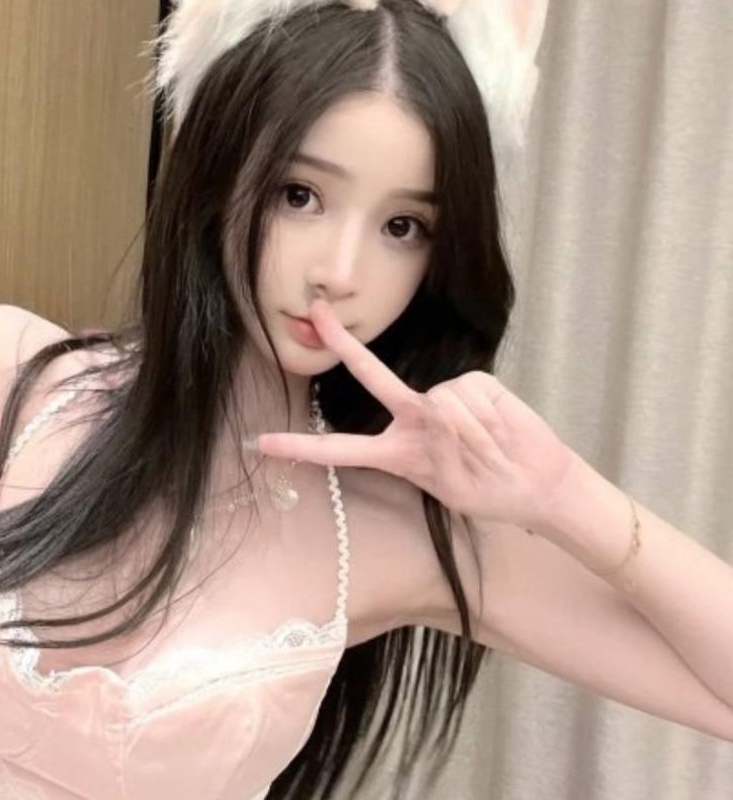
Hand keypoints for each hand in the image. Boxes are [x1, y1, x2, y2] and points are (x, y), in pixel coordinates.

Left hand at [256, 297, 574, 530]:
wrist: (538, 484)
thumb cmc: (490, 487)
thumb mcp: (451, 487)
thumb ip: (436, 453)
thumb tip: (439, 411)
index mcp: (398, 451)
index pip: (342, 449)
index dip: (301, 448)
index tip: (261, 443)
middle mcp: (412, 418)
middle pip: (372, 377)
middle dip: (343, 344)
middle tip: (316, 311)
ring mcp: (442, 398)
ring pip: (440, 402)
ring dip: (470, 435)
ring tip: (490, 452)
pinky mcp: (476, 383)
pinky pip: (470, 395)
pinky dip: (487, 420)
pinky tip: (500, 432)